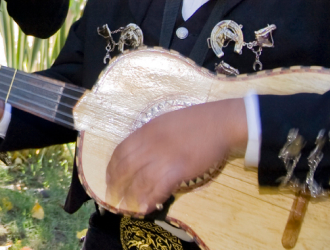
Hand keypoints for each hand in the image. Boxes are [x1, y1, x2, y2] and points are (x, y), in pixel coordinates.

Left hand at [103, 99, 247, 215]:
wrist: (220, 122)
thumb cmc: (196, 120)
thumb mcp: (165, 122)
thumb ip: (151, 136)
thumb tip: (142, 152)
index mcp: (146, 131)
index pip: (120, 151)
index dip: (112, 168)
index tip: (109, 179)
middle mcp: (150, 144)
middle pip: (125, 168)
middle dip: (116, 185)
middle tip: (114, 197)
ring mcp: (164, 157)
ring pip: (139, 180)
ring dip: (131, 196)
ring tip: (127, 207)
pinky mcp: (178, 169)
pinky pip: (158, 188)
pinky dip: (150, 200)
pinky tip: (146, 208)